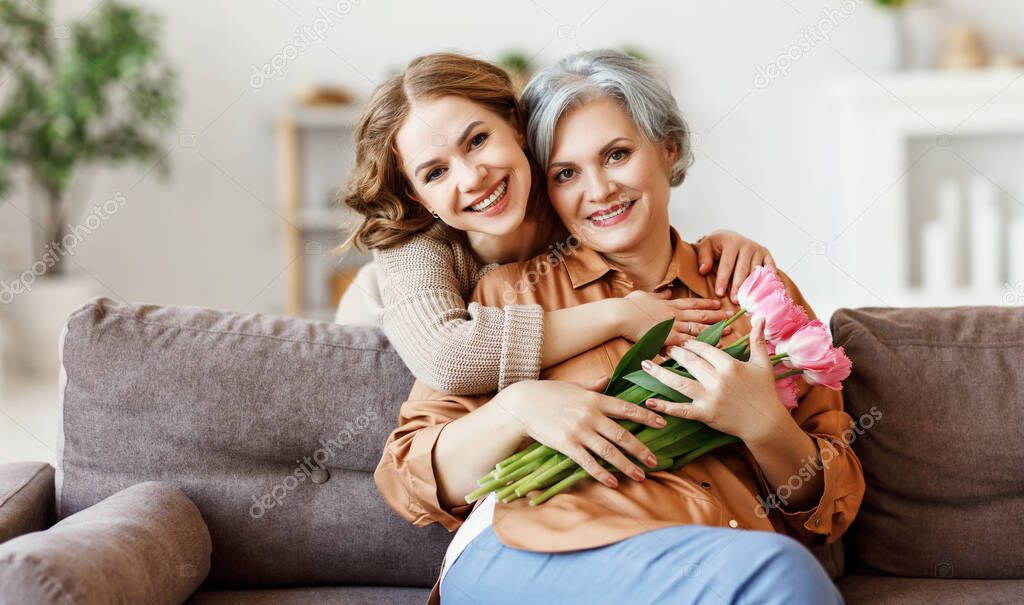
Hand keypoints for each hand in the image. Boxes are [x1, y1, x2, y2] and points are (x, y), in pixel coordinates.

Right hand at [495, 377, 667, 487]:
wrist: (522, 404)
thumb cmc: (548, 394)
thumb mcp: (573, 386)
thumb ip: (593, 386)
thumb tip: (609, 380)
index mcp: (595, 398)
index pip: (627, 408)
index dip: (647, 416)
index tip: (663, 424)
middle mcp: (590, 415)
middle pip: (622, 434)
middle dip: (641, 449)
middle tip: (654, 461)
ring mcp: (579, 431)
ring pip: (609, 451)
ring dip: (627, 465)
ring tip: (640, 475)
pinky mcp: (567, 445)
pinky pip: (589, 462)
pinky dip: (602, 473)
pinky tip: (613, 482)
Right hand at [619, 290, 732, 347]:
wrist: (621, 315)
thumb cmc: (628, 305)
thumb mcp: (644, 295)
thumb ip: (658, 294)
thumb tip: (668, 291)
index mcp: (669, 304)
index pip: (692, 303)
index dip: (706, 303)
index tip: (718, 303)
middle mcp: (674, 314)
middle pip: (700, 314)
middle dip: (717, 315)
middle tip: (730, 316)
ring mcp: (672, 326)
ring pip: (698, 328)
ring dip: (715, 329)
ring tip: (728, 331)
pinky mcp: (668, 338)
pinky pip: (688, 343)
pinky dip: (701, 345)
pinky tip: (712, 348)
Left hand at [639, 316, 786, 444]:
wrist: (765, 423)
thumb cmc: (764, 392)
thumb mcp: (763, 364)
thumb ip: (757, 340)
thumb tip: (761, 318)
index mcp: (729, 365)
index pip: (704, 349)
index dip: (691, 343)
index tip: (681, 340)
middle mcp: (717, 380)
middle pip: (689, 362)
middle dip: (674, 353)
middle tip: (663, 347)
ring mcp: (709, 397)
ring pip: (679, 382)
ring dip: (660, 373)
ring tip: (645, 364)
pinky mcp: (704, 414)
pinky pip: (681, 409)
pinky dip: (664, 406)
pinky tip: (649, 402)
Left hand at [696, 229, 775, 303]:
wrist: (731, 236)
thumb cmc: (717, 246)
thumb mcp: (706, 246)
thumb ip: (703, 257)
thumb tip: (704, 270)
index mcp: (731, 242)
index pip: (727, 265)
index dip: (723, 280)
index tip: (719, 294)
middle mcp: (747, 245)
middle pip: (743, 270)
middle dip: (738, 287)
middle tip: (735, 301)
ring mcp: (758, 250)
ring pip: (756, 272)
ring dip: (752, 287)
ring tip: (748, 301)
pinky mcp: (767, 254)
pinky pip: (769, 269)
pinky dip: (768, 280)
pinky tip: (764, 292)